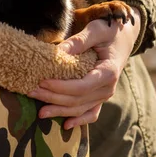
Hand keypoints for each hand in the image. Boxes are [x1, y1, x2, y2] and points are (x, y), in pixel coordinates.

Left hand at [28, 7, 140, 128]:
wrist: (124, 37)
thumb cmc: (109, 31)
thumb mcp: (96, 30)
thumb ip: (79, 41)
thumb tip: (57, 52)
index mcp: (109, 72)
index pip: (81, 87)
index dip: (60, 88)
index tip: (42, 82)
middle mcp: (108, 88)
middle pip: (77, 100)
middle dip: (53, 98)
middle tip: (31, 92)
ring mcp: (105, 95)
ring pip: (80, 109)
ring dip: (59, 110)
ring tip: (39, 111)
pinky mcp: (101, 97)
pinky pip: (91, 114)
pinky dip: (79, 121)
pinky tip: (65, 126)